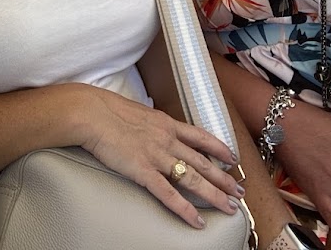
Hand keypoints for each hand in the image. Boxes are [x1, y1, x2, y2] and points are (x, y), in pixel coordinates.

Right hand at [80, 86, 243, 228]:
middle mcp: (167, 140)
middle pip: (203, 161)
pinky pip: (169, 194)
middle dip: (224, 177)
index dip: (219, 148)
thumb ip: (149, 123)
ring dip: (214, 194)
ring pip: (194, 178)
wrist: (92, 113)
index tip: (232, 158)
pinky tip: (197, 220)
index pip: (200, 137)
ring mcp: (157, 156)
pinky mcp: (143, 171)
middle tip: (239, 191)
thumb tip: (152, 128)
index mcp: (165, 123)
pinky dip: (186, 209)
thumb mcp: (137, 112)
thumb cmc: (107, 110)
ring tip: (228, 207)